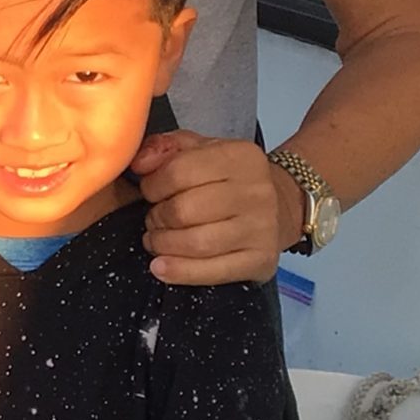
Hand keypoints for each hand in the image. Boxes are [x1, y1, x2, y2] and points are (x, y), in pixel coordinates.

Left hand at [130, 130, 300, 284]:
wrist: (279, 206)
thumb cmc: (227, 179)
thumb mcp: (198, 150)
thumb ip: (164, 148)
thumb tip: (139, 163)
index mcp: (240, 156)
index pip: (178, 171)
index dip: (152, 185)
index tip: (151, 192)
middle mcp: (256, 191)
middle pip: (184, 211)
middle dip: (157, 218)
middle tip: (155, 219)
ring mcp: (262, 227)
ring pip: (196, 243)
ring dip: (164, 245)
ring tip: (157, 240)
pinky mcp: (261, 259)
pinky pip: (213, 271)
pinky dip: (180, 272)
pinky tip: (161, 267)